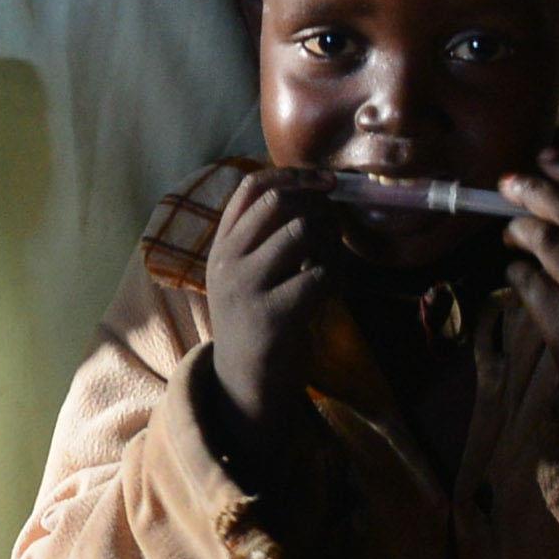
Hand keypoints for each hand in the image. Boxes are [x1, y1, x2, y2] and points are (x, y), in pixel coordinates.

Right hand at [199, 168, 337, 468]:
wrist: (243, 384)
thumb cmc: (257, 320)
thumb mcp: (246, 273)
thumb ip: (266, 235)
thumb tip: (319, 191)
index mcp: (222, 245)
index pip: (251, 186)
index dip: (293, 174)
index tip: (326, 181)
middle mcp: (227, 261)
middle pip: (278, 202)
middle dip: (318, 205)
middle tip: (335, 225)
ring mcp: (246, 288)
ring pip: (301, 232)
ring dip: (330, 241)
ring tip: (330, 263)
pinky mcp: (272, 316)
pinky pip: (320, 274)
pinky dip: (336, 277)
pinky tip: (331, 293)